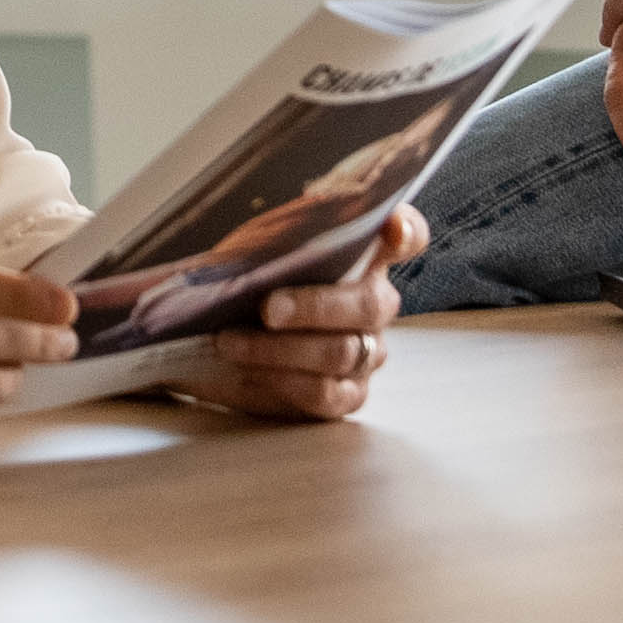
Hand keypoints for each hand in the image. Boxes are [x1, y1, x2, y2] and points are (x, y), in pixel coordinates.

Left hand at [169, 207, 425, 422]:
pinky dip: (281, 380)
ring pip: (341, 352)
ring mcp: (368, 351)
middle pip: (369, 304)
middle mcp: (376, 302)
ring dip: (280, 348)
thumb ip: (283, 238)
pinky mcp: (347, 395)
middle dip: (314, 306)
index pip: (408, 235)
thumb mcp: (258, 245)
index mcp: (365, 253)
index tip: (392, 227)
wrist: (215, 330)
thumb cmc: (246, 278)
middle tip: (267, 308)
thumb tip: (288, 240)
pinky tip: (246, 369)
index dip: (407, 231)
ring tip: (232, 341)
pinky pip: (326, 394)